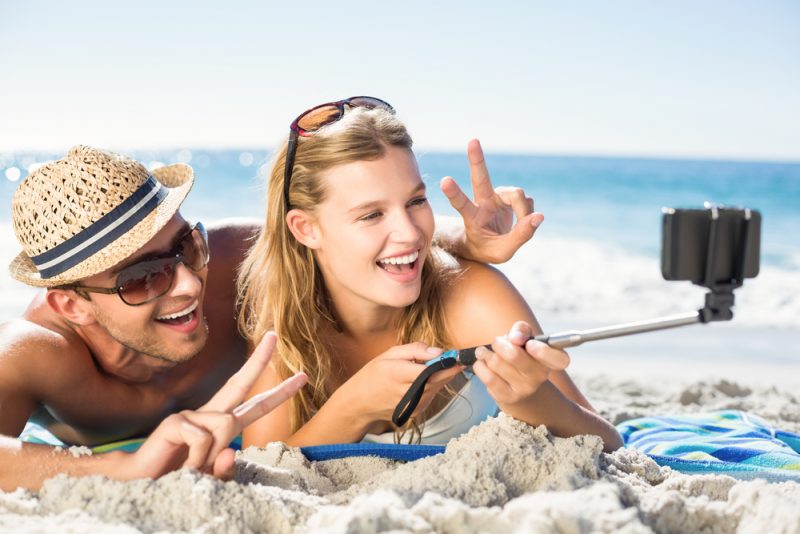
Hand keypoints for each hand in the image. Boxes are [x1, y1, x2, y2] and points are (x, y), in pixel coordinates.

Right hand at [119, 332, 306, 480]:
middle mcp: (209, 414)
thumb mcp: (208, 476)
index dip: (279, 393)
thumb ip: (224, 470)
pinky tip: (182, 463)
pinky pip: (203, 437)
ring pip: (226, 425)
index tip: (301, 377)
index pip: (255, 406)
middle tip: (275, 335)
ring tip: (193, 467)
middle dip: (259, 360)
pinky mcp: (176, 421)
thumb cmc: (175, 476)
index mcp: (221, 425)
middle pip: (240, 384)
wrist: (138, 483)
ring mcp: (192, 415)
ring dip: (212, 455)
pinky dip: (197, 458)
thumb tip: (233, 453)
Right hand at [336, 343, 462, 425]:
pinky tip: (425, 380)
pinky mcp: (415, 412)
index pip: (431, 370)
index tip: (457, 355)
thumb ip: (414, 350)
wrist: (359, 403)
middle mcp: (407, 392)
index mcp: (399, 374)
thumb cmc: (372, 375)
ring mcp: (412, 405)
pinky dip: (433, 386)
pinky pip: (431, 395)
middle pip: (438, 380)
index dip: (447, 363)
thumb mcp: (389, 355)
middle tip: (456, 359)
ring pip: (437, 388)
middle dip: (449, 369)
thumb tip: (438, 351)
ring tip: (436, 367)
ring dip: (441, 377)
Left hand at [441, 139, 543, 263]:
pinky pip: (526, 200)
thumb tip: (539, 216)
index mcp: (472, 218)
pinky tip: (521, 220)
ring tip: (524, 226)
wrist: (486, 245)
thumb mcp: (502, 252)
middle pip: (480, 178)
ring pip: (516, 194)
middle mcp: (483, 202)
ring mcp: (496, 196)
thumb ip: (520, 236)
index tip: (444, 180)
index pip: (461, 204)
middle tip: (473, 141)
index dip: (454, 193)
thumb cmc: (488, 249)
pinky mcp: (508, 196)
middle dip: (477, 159)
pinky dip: (528, 212)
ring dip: (524, 210)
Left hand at [472, 321, 568, 407]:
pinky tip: (483, 364)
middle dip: (499, 343)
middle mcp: (541, 376)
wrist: (517, 386)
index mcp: (551, 360)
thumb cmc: (521, 355)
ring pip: (496, 364)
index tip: (529, 344)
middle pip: (514, 355)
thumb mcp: (525, 338)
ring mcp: (525, 389)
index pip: (560, 359)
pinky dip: (480, 367)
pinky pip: (488, 378)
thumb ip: (521, 330)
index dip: (543, 351)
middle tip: (497, 342)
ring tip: (485, 353)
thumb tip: (515, 338)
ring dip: (486, 354)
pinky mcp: (508, 397)